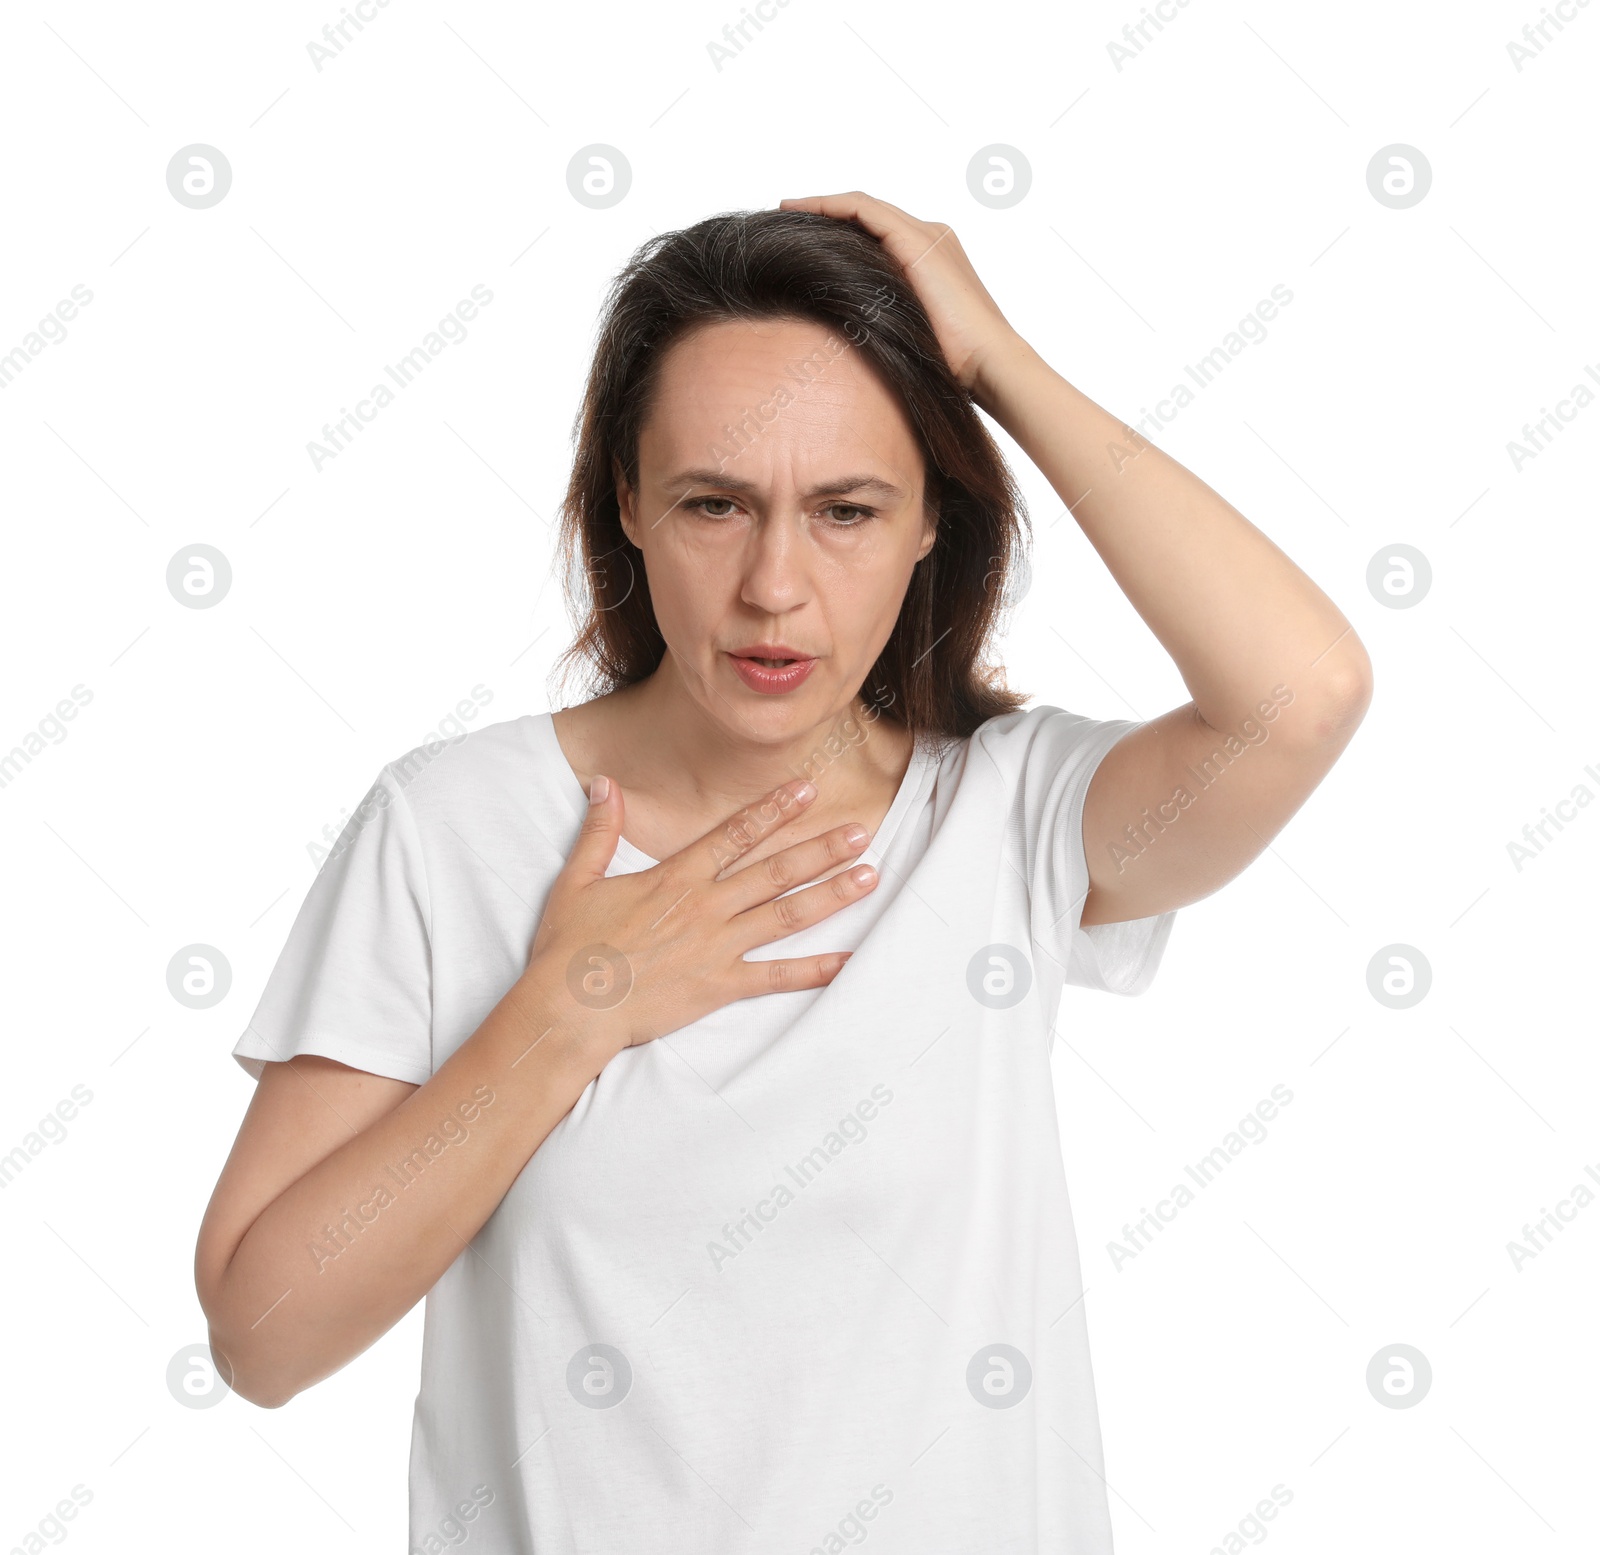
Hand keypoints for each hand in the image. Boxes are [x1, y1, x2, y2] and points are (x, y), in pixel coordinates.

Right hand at [522, 774, 877, 1052]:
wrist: (570, 1008)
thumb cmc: (569, 947)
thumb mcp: (578, 880)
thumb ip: (599, 830)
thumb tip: (603, 782)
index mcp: (675, 878)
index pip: (734, 834)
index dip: (773, 810)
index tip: (807, 790)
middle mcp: (705, 907)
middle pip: (774, 870)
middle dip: (821, 848)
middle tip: (862, 831)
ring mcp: (717, 947)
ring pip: (785, 915)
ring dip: (830, 894)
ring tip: (870, 876)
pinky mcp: (720, 986)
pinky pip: (777, 977)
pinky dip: (815, 970)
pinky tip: (849, 961)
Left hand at [777, 189, 1023, 407]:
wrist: (988, 363)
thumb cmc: (953, 365)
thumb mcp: (908, 334)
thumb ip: (884, 319)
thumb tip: (841, 333)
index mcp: (930, 257)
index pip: (877, 232)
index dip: (839, 230)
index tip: (803, 239)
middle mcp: (930, 238)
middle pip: (868, 215)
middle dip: (826, 213)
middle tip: (788, 218)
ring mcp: (927, 236)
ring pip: (864, 207)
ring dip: (823, 205)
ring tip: (788, 209)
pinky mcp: (918, 242)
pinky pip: (865, 211)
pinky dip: (833, 206)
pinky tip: (804, 211)